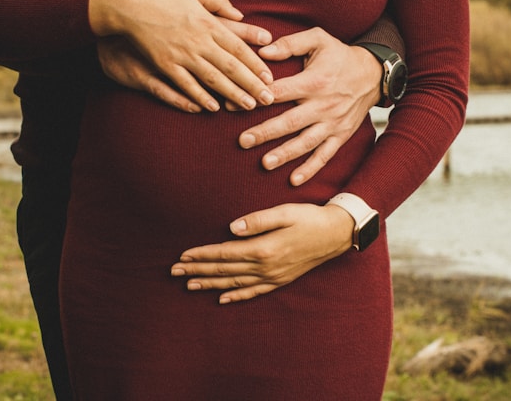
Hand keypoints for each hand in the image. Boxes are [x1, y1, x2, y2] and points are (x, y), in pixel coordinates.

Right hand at [89, 0, 274, 111]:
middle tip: (268, 99)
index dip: (255, 63)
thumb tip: (240, 13)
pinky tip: (213, 108)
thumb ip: (218, 0)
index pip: (238, 46)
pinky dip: (200, 97)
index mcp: (208, 22)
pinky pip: (186, 84)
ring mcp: (181, 54)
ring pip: (213, 79)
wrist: (128, 4)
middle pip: (231, 66)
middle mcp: (198, 40)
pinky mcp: (164, 65)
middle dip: (251, 84)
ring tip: (249, 107)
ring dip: (232, 94)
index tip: (270, 77)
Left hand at [170, 203, 353, 303]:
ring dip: (210, 283)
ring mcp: (272, 276)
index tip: (182, 256)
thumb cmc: (309, 218)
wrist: (336, 234)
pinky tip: (221, 298)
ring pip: (234, 283)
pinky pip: (253, 292)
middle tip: (174, 272)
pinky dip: (235, 295)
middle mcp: (265, 267)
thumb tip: (232, 228)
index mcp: (263, 248)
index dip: (202, 255)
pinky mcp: (280, 280)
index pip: (224, 253)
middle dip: (197, 270)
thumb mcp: (284, 212)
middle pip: (224, 269)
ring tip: (189, 285)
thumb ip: (258, 220)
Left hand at [238, 28, 381, 185]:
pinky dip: (311, 169)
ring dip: (286, 154)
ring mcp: (333, 123)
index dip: (256, 98)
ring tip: (265, 163)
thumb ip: (290, 44)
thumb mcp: (318, 39)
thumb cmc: (340, 55)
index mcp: (314, 81)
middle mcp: (323, 105)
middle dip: (266, 132)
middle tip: (243, 141)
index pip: (279, 92)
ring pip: (306, 142)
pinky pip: (325, 155)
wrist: (373, 74)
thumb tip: (262, 51)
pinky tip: (294, 180)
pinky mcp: (341, 135)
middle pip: (290, 121)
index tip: (232, 106)